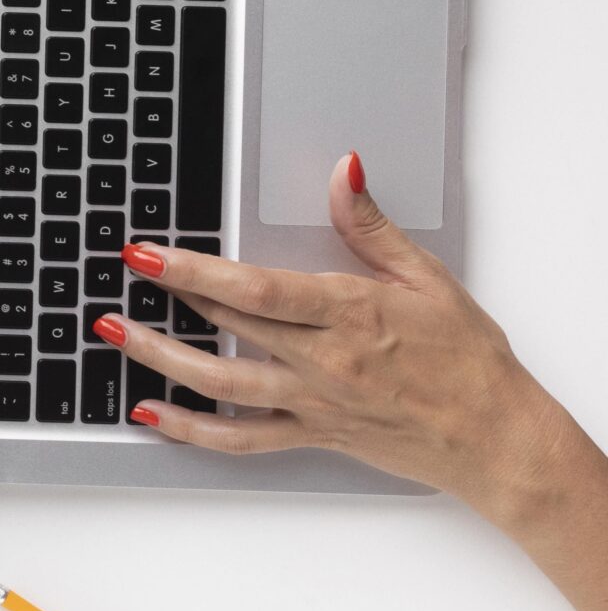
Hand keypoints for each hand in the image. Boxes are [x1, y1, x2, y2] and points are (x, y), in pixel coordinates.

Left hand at [93, 154, 578, 516]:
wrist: (498, 437)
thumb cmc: (468, 358)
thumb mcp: (427, 278)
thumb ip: (371, 226)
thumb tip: (343, 172)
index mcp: (349, 313)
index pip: (255, 288)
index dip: (194, 271)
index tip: (148, 254)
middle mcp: (324, 360)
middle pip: (229, 328)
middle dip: (165, 302)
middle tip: (114, 281)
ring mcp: (313, 401)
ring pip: (221, 384)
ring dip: (160, 360)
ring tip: (113, 335)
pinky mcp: (313, 434)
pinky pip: (241, 438)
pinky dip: (191, 431)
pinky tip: (150, 415)